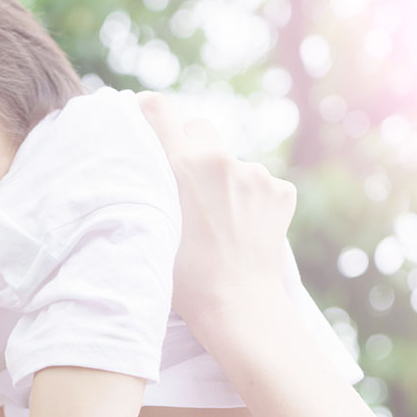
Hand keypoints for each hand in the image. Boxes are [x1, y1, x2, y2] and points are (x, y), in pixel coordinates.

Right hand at [138, 92, 296, 337]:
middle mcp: (222, 160)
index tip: (142, 115)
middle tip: (182, 183)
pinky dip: (250, 199)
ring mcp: (256, 174)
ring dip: (223, 179)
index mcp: (183, 165)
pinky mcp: (280, 192)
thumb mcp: (150, 229)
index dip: (148, 110)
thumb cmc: (184, 279)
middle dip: (190, 147)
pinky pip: (260, 184)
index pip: (159, 110)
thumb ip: (146, 191)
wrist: (238, 307)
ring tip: (216, 222)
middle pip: (200, 128)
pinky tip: (242, 228)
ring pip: (231, 162)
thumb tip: (135, 170)